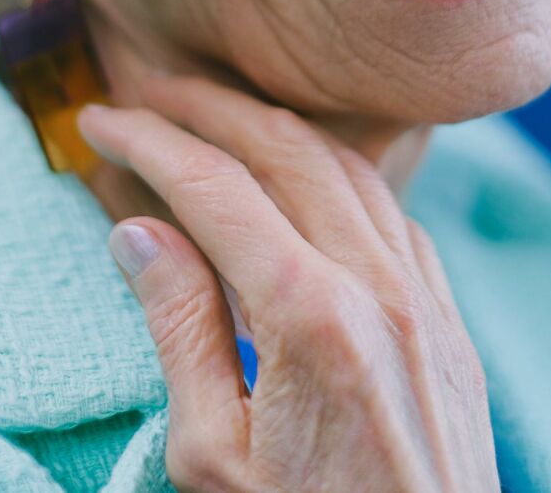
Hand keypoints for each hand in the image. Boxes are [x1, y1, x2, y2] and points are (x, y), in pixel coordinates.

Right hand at [77, 77, 498, 492]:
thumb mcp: (212, 460)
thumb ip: (180, 330)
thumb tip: (138, 232)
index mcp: (310, 316)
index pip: (212, 188)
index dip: (148, 143)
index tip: (102, 121)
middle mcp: (377, 284)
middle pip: (281, 149)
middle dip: (206, 108)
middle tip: (148, 95)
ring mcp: (423, 295)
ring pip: (343, 164)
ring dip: (271, 127)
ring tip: (214, 116)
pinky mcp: (447, 317)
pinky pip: (389, 209)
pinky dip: (334, 171)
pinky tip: (299, 177)